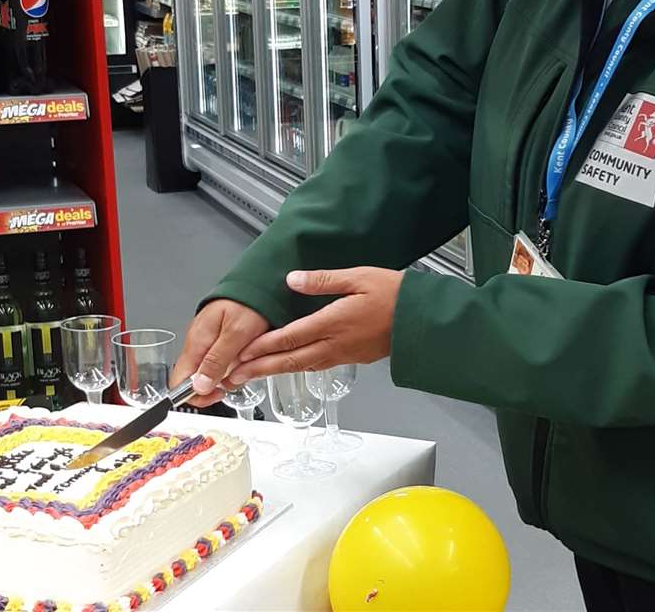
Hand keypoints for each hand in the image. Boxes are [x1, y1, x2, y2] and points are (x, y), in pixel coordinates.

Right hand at [171, 299, 268, 406]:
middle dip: (218, 385)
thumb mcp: (236, 334)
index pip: (178, 381)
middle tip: (238, 375)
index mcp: (197, 342)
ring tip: (246, 359)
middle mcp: (199, 342)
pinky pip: (223, 360)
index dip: (194, 395)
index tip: (215, 396)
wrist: (262, 280)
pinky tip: (247, 354)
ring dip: (230, 374)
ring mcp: (209, 340)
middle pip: (196, 379)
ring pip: (212, 372)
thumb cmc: (249, 301)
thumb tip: (198, 387)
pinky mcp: (221, 339)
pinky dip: (236, 363)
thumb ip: (216, 361)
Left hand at [228, 268, 402, 379]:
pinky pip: (316, 366)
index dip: (263, 346)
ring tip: (252, 375)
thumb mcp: (358, 277)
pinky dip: (296, 368)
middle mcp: (335, 344)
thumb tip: (293, 279)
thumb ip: (322, 280)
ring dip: (274, 371)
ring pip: (301, 366)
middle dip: (259, 368)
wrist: (420, 319)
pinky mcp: (351, 358)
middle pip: (290, 360)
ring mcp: (342, 354)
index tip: (241, 353)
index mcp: (333, 322)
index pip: (290, 337)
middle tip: (234, 377)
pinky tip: (288, 366)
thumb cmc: (393, 295)